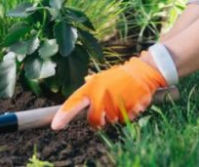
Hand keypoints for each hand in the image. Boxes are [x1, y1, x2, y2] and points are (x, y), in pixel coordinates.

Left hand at [50, 55, 166, 129]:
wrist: (143, 72)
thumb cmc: (120, 76)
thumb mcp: (102, 76)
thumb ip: (91, 85)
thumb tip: (81, 87)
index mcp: (92, 87)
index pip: (74, 102)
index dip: (64, 115)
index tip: (55, 126)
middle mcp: (101, 95)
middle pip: (94, 120)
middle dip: (98, 122)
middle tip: (104, 115)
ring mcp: (115, 102)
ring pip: (111, 121)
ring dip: (115, 116)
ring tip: (121, 101)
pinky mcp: (128, 108)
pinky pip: (124, 120)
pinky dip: (127, 115)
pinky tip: (130, 102)